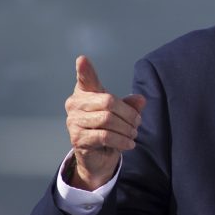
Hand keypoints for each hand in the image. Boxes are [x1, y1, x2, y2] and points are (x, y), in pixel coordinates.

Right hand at [64, 55, 145, 189]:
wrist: (98, 155)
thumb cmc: (109, 127)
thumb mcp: (122, 113)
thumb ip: (130, 105)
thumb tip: (141, 99)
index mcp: (85, 92)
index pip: (85, 79)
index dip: (84, 70)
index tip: (82, 59)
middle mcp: (75, 104)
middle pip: (108, 102)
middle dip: (128, 114)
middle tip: (137, 123)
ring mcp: (73, 122)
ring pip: (107, 120)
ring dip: (126, 128)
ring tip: (134, 134)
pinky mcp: (77, 139)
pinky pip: (104, 136)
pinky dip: (121, 140)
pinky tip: (129, 143)